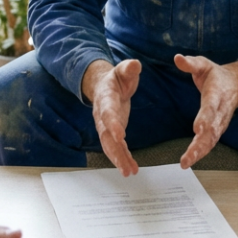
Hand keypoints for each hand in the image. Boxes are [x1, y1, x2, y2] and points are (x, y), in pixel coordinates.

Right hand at [82, 59, 141, 175]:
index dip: (112, 124)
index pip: (108, 112)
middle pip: (106, 135)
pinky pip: (115, 147)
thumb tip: (135, 65)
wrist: (103, 85)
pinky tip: (131, 169)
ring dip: (118, 159)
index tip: (120, 136)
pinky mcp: (112, 132)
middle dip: (115, 150)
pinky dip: (123, 158)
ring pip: (109, 145)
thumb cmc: (117, 78)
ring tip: (129, 172)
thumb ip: (129, 68)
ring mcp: (106, 125)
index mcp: (105, 98)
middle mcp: (102, 115)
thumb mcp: (124, 69)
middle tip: (124, 165)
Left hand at [173, 55, 237, 168]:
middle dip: (201, 144)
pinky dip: (201, 152)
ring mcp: (221, 122)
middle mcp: (221, 110)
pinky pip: (211, 142)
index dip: (205, 118)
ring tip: (186, 162)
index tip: (197, 129)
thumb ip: (191, 63)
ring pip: (212, 140)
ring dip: (200, 152)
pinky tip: (190, 160)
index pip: (211, 107)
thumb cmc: (215, 75)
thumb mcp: (203, 64)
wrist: (236, 84)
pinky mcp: (218, 129)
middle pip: (212, 129)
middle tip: (188, 156)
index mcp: (217, 93)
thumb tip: (177, 58)